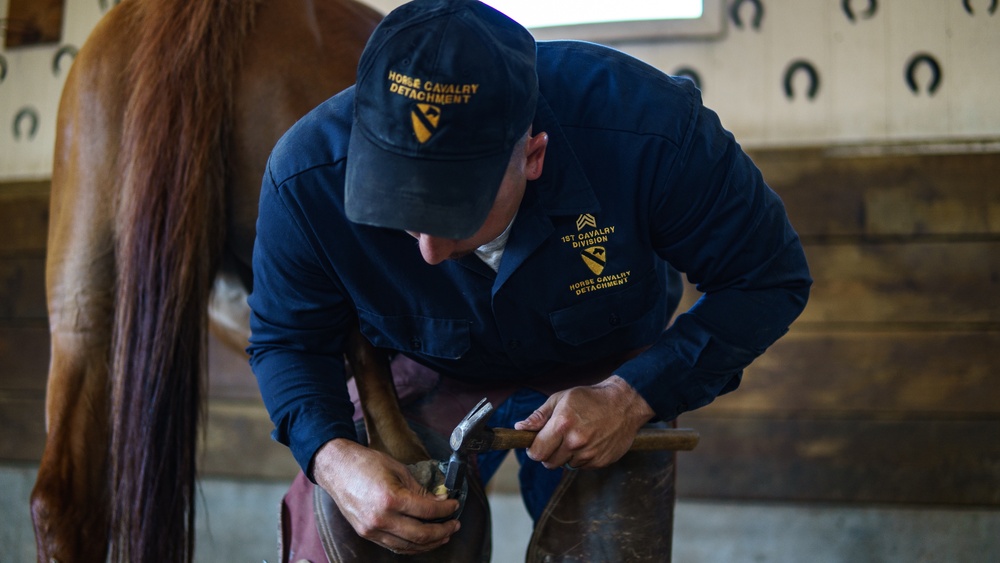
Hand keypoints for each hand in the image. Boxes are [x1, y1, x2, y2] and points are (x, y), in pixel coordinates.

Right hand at [312, 439, 460, 553]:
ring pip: (408, 546)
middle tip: (454, 525)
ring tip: (443, 536)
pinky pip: (394, 546)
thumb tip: (439, 501)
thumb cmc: (365, 463)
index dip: (446, 510)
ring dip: (429, 544)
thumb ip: (419, 489)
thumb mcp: (398, 469)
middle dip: (442, 531)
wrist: (336, 468)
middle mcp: (381, 519)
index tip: (455, 505)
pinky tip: (422, 541)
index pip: (427, 511)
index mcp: (391, 499)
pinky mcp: (366, 534)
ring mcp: (372, 529)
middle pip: (420, 535)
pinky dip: (411, 546)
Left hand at [514, 375, 654, 469]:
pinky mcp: (601, 461)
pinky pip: (582, 466)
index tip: (535, 445)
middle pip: (548, 463)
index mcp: (562, 424)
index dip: (533, 450)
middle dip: (548, 453)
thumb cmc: (590, 398)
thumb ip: (539, 416)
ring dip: (566, 455)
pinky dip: (582, 458)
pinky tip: (590, 441)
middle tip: (557, 439)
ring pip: (565, 465)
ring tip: (577, 437)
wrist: (624, 403)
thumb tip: (520, 428)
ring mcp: (589, 453)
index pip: (536, 452)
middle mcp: (575, 441)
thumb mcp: (561, 399)